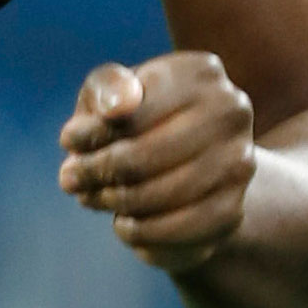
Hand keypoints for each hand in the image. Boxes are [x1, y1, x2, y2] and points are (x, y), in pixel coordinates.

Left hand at [57, 52, 254, 273]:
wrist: (188, 157)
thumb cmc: (133, 115)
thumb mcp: (111, 91)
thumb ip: (106, 89)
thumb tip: (115, 109)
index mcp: (200, 73)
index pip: (131, 113)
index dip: (90, 134)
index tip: (67, 143)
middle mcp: (232, 113)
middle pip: (143, 157)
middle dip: (96, 173)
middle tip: (70, 180)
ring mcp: (240, 162)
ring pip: (161, 197)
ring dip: (115, 203)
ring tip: (93, 198)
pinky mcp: (234, 208)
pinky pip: (181, 232)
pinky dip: (144, 234)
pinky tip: (124, 224)